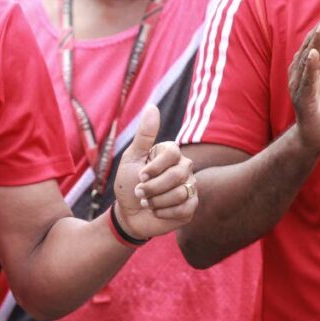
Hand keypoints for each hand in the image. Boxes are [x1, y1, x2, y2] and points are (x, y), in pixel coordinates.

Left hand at [113, 105, 196, 238]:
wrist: (128, 213)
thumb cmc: (128, 183)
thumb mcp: (131, 158)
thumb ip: (144, 134)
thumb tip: (152, 106)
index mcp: (171, 153)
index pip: (173, 153)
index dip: (155, 167)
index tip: (140, 175)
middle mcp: (184, 168)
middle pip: (176, 175)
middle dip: (152, 187)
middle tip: (139, 192)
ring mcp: (190, 187)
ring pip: (180, 193)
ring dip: (156, 201)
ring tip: (147, 202)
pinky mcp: (191, 207)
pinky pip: (184, 209)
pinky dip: (164, 212)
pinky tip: (156, 211)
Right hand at [289, 7, 319, 152]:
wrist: (317, 133)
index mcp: (308, 62)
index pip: (318, 39)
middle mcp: (300, 70)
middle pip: (311, 45)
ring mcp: (300, 84)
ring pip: (307, 60)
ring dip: (315, 43)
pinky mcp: (304, 99)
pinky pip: (307, 82)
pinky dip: (309, 68)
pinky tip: (314, 56)